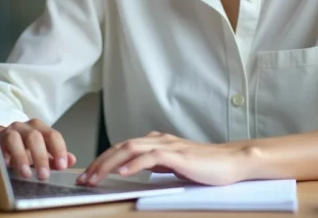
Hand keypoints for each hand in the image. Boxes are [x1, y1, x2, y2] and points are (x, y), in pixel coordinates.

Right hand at [0, 120, 76, 179]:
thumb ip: (55, 157)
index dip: (59, 150)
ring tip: (26, 174)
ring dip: (21, 157)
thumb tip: (71, 160)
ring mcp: (9, 132)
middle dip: (41, 157)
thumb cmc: (23, 148)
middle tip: (44, 175)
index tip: (62, 166)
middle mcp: (25, 127)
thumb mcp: (41, 153)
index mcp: (40, 128)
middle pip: (35, 137)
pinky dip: (3, 156)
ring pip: (15, 139)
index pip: (53, 135)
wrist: (0, 142)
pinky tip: (7, 166)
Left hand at [77, 132, 252, 186]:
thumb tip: (139, 168)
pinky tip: (123, 172)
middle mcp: (159, 140)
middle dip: (99, 162)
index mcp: (157, 142)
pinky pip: (151, 157)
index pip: (123, 148)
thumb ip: (157, 163)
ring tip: (96, 177)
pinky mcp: (179, 155)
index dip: (103, 160)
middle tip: (84, 178)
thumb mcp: (175, 165)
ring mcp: (169, 146)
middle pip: (121, 146)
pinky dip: (135, 164)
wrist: (232, 162)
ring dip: (110, 163)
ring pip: (131, 149)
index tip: (89, 174)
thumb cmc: (206, 166)